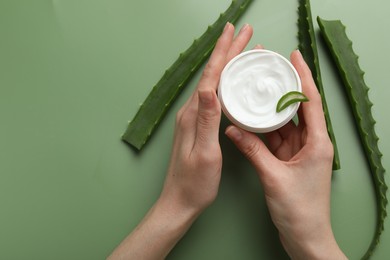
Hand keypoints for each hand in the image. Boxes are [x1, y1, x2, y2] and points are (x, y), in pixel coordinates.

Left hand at [108, 23, 252, 259]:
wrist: (179, 201)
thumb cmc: (194, 183)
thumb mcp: (204, 153)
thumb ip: (206, 120)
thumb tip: (209, 89)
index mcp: (193, 115)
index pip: (210, 76)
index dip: (223, 52)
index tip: (234, 32)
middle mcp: (191, 112)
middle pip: (212, 74)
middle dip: (228, 51)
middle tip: (243, 32)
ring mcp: (194, 118)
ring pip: (213, 83)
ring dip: (228, 63)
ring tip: (242, 50)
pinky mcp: (198, 126)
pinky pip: (214, 96)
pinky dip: (225, 82)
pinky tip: (232, 82)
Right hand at [226, 50, 346, 259]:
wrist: (305, 237)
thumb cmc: (299, 210)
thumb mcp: (273, 177)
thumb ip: (252, 151)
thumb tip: (232, 130)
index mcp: (318, 143)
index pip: (311, 102)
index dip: (303, 77)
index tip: (294, 57)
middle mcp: (311, 144)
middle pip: (298, 108)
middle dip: (285, 87)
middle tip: (271, 68)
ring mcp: (299, 152)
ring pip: (284, 123)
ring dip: (272, 109)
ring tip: (259, 89)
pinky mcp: (289, 161)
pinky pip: (276, 139)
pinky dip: (264, 129)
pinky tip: (252, 119)